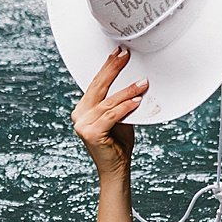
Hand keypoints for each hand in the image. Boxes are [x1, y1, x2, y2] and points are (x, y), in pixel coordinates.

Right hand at [73, 48, 146, 172]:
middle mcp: (79, 115)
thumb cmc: (118, 143)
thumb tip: (133, 83)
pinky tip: (137, 100)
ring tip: (142, 83)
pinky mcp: (91, 133)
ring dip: (127, 91)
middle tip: (125, 55)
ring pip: (108, 102)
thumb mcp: (118, 117)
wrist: (115, 168)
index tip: (117, 53)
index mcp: (83, 109)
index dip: (107, 67)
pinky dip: (125, 107)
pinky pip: (112, 115)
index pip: (95, 83)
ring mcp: (83, 124)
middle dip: (113, 69)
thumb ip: (118, 102)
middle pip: (98, 87)